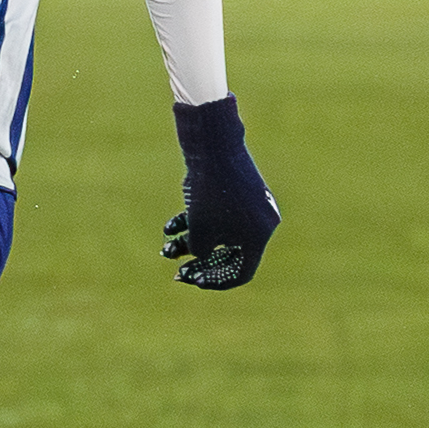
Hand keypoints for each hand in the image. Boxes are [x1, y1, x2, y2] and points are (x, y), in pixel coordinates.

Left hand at [161, 95, 277, 289]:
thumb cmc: (208, 192)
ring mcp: (253, 205)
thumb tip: (202, 256)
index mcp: (259, 236)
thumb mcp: (200, 230)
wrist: (214, 146)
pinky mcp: (241, 190)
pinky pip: (221, 215)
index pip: (242, 272)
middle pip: (230, 254)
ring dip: (193, 241)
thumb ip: (202, 251)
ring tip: (166, 244)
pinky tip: (170, 227)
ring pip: (221, 232)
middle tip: (178, 270)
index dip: (216, 281)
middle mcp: (262, 222)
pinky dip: (198, 221)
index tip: (194, 280)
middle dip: (202, 262)